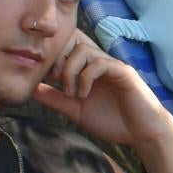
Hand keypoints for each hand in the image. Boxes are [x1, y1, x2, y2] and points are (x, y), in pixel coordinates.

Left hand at [32, 32, 172, 152]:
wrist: (143, 134)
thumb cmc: (113, 122)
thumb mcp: (75, 110)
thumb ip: (54, 98)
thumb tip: (29, 89)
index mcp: (88, 67)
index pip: (66, 45)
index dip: (51, 57)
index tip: (47, 80)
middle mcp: (99, 61)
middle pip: (72, 39)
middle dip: (58, 57)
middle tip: (54, 80)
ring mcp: (112, 65)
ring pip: (83, 49)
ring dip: (70, 70)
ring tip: (71, 92)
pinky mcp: (123, 72)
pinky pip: (99, 63)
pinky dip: (86, 77)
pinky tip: (84, 94)